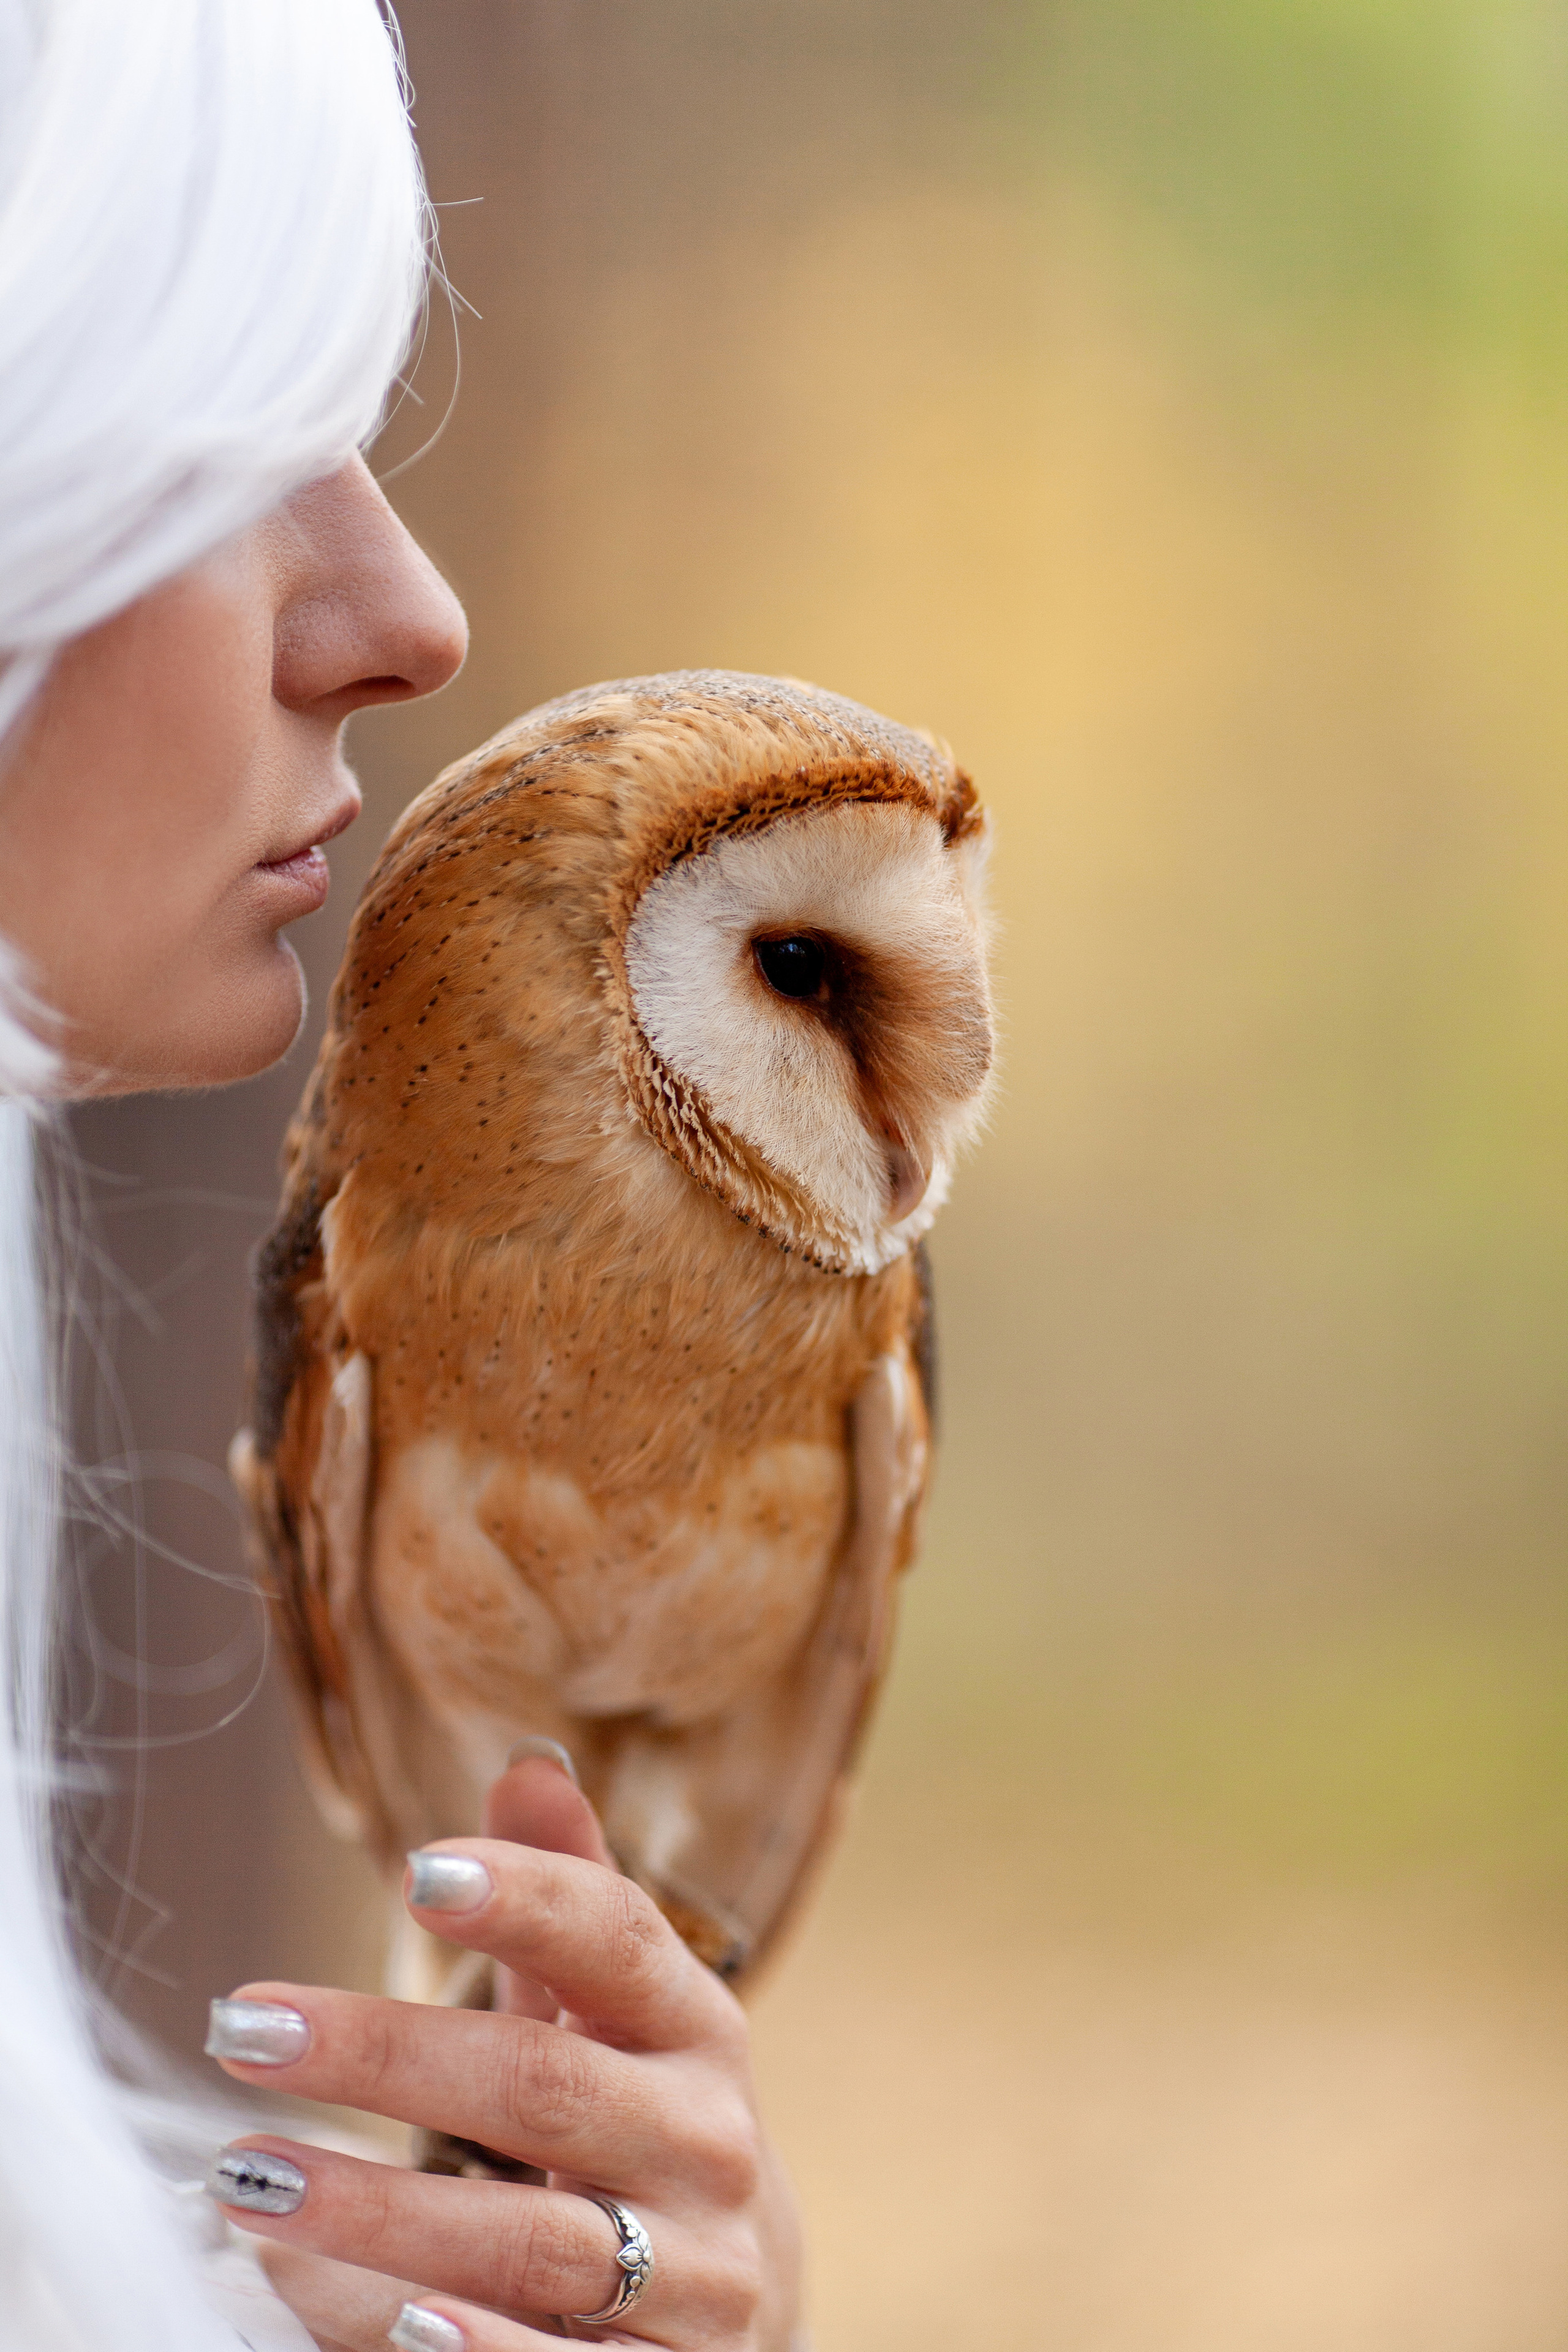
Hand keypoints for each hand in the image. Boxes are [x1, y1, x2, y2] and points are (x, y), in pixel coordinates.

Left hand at [204, 1753, 803, 2348]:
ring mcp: (698, 2277)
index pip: (616, 1940)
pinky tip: (389, 2320)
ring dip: (383, 2213)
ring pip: (537, 2243)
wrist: (743, 2305)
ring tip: (249, 2180)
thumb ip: (566, 1900)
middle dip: (387, 2055)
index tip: (418, 1872)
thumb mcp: (615, 2013)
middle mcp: (708, 2145)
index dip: (527, 1899)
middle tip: (246, 2027)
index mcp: (694, 2029)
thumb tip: (526, 1770)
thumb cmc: (637, 2125)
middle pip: (546, 2087)